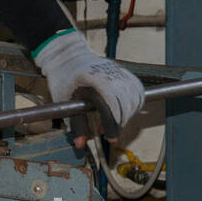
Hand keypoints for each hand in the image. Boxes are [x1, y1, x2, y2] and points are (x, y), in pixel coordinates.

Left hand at [33, 31, 144, 147]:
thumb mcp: (64, 101)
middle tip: (111, 132)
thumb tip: (80, 144)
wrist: (68, 56)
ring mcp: (117, 72)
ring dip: (129, 114)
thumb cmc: (64, 78)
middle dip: (120, 123)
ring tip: (117, 122)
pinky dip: (136, 102)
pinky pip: (137, 88)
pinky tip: (127, 110)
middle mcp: (109, 76)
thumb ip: (76, 123)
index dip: (112, 126)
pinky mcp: (123, 71)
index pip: (110, 108)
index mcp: (93, 82)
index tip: (109, 137)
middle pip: (125, 104)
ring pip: (134, 97)